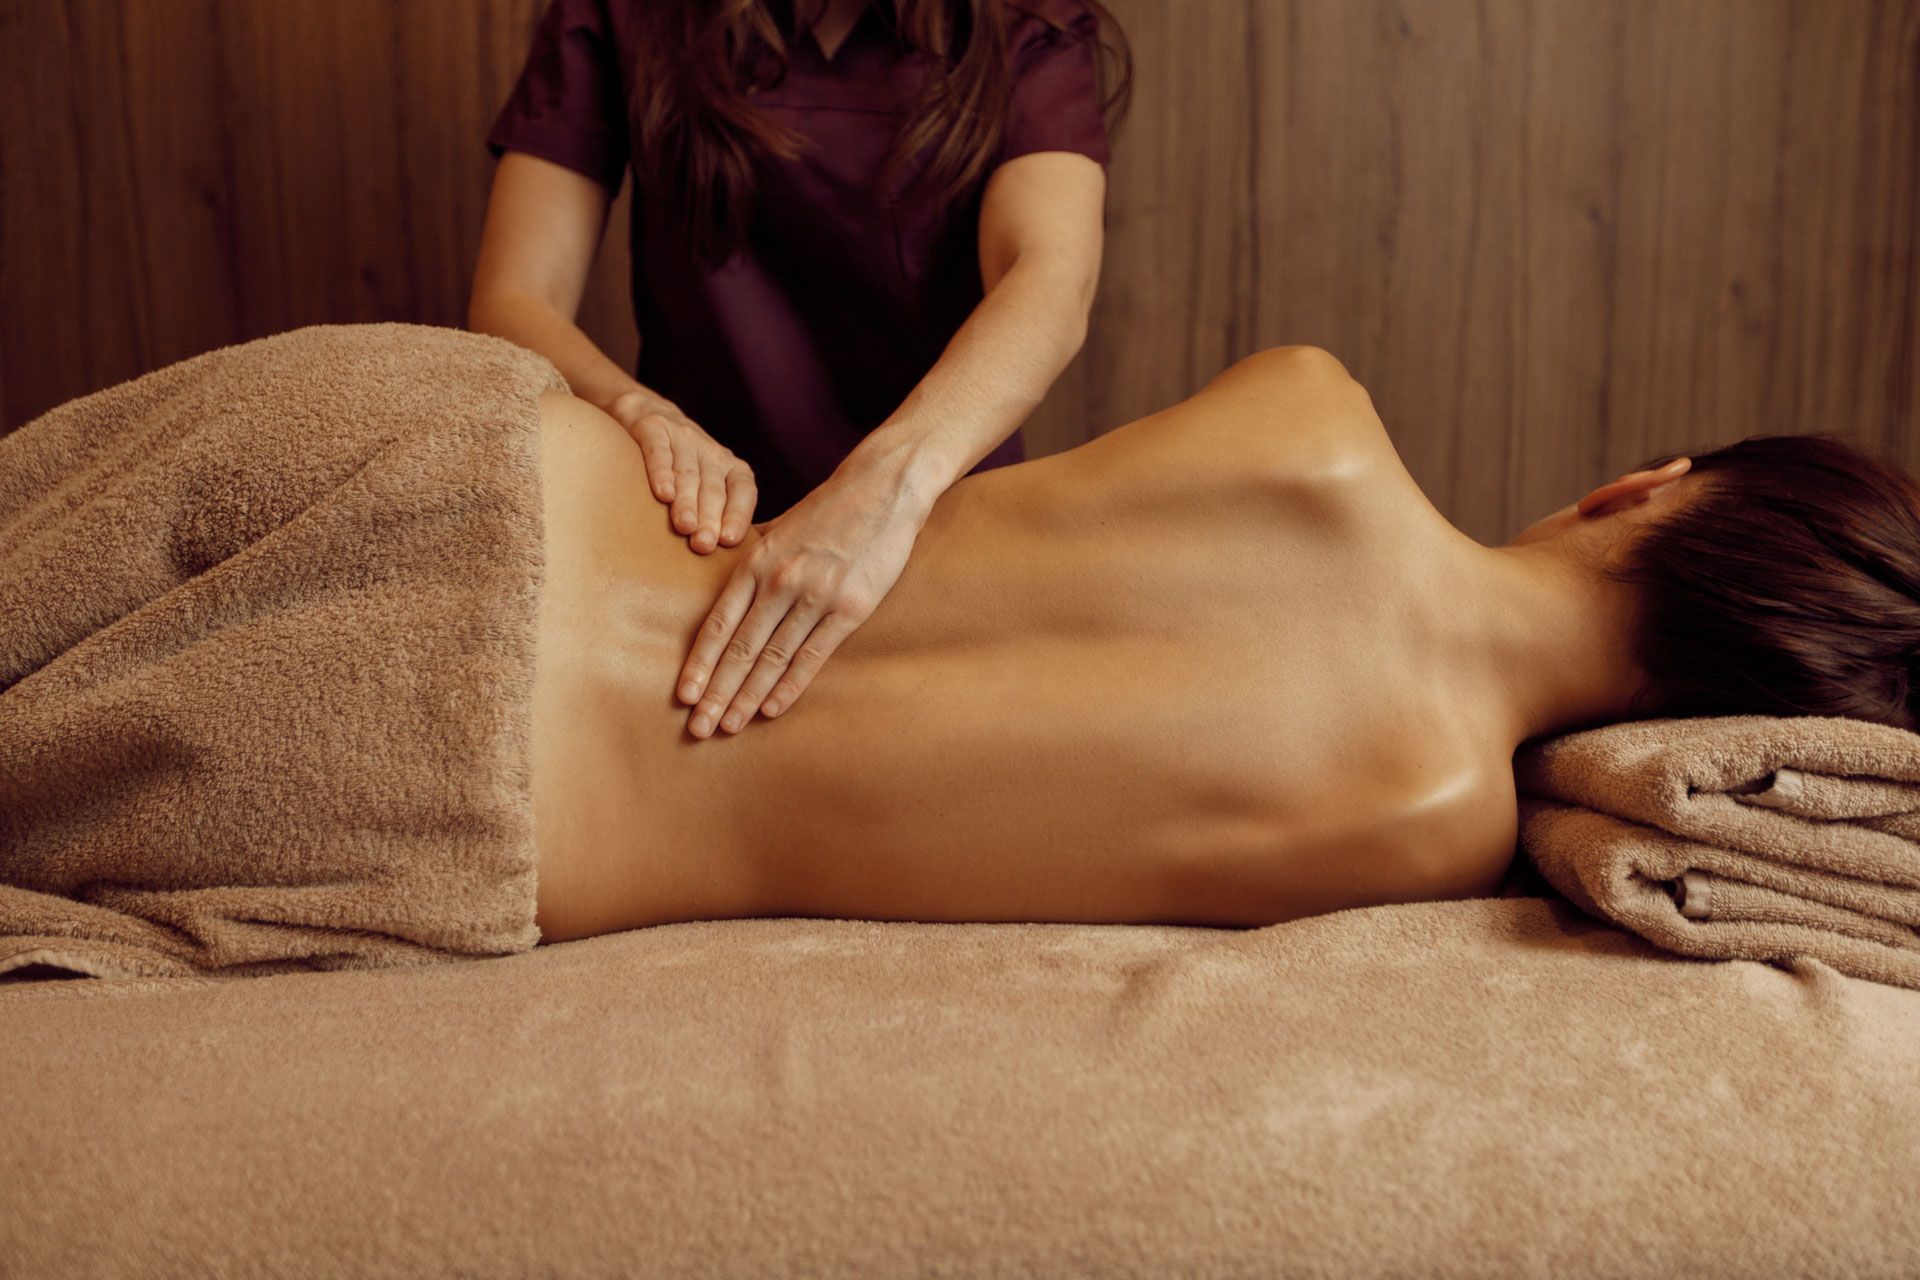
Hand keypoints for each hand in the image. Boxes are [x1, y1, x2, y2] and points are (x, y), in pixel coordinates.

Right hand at [603, 390, 756, 553]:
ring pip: (689, 473)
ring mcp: (684, 437)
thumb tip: (724, 565)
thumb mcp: (705, 485)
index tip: (729, 541)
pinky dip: (662, 473)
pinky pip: (660, 452)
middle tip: (703, 545)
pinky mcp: (654, 428)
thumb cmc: (680, 469)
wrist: (645, 416)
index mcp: (731, 468)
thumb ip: (716, 514)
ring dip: (688, 502)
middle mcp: (711, 452)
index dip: (738, 514)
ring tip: (685, 526)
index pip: (743, 491)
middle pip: (714, 489)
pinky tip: (663, 494)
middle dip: (710, 518)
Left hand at [676, 463, 929, 737]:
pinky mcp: (850, 607)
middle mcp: (780, 580)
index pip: (719, 624)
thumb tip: (728, 590)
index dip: (700, 663)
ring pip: (773, 658)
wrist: (882, 488)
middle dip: (716, 693)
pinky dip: (790, 686)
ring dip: (747, 698)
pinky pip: (813, 655)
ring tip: (728, 727)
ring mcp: (815, 595)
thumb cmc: (829, 510)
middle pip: (741, 649)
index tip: (684, 696)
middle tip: (698, 729)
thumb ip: (753, 561)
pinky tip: (771, 709)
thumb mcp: (779, 529)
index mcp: (756, 560)